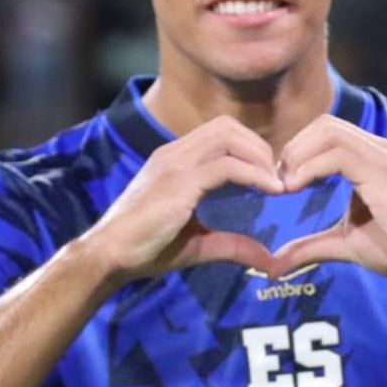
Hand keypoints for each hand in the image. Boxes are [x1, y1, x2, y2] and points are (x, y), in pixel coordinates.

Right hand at [86, 115, 283, 283]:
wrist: (108, 256)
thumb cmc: (146, 249)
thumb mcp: (197, 245)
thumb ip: (232, 245)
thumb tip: (268, 260)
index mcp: (175, 160)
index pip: (220, 133)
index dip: (250, 148)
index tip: (270, 176)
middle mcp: (174, 153)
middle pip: (227, 126)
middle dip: (259, 147)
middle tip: (277, 177)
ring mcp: (175, 163)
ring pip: (228, 136)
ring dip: (259, 156)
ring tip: (276, 183)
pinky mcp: (179, 182)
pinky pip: (226, 166)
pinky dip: (254, 174)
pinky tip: (270, 190)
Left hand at [272, 115, 386, 283]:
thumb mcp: (344, 244)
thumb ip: (310, 247)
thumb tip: (273, 266)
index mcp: (368, 157)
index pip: (326, 132)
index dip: (298, 151)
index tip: (280, 183)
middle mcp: (376, 149)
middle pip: (324, 125)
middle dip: (294, 148)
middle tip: (278, 182)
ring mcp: (382, 157)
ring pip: (329, 132)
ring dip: (298, 154)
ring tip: (285, 186)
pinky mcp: (384, 172)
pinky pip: (338, 155)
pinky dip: (309, 167)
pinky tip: (296, 188)